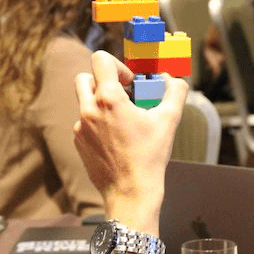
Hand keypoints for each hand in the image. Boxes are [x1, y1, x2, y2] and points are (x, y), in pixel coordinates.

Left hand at [73, 51, 187, 229]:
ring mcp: (79, 127)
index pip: (100, 60)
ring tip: (122, 118)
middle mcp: (89, 110)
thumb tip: (174, 79)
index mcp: (108, 99)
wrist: (131, 193)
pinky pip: (83, 122)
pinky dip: (97, 122)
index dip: (117, 65)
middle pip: (84, 77)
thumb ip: (175, 91)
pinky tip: (116, 137)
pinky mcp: (78, 142)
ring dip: (100, 102)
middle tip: (122, 94)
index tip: (129, 81)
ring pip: (84, 101)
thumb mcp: (169, 120)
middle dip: (102, 80)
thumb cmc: (150, 157)